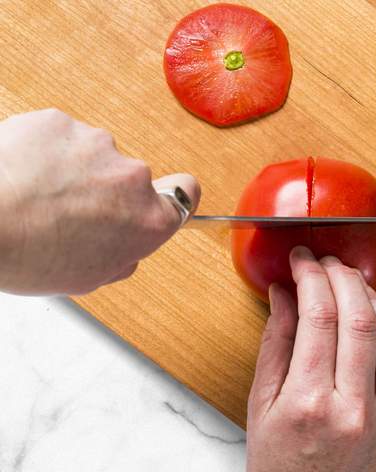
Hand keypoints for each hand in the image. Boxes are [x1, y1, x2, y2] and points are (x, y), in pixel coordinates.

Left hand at [0, 109, 199, 294]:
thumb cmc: (28, 254)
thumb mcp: (87, 278)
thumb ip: (121, 255)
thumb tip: (122, 244)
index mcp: (149, 219)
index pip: (187, 193)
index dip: (174, 194)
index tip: (163, 197)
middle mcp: (132, 177)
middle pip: (128, 179)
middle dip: (103, 191)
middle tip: (66, 214)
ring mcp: (96, 144)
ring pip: (90, 156)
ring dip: (70, 170)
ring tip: (35, 196)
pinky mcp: (58, 122)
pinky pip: (57, 136)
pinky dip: (42, 151)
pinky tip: (22, 175)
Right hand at [246, 246, 375, 471]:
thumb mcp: (259, 411)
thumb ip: (276, 348)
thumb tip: (284, 295)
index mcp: (308, 403)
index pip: (318, 318)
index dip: (311, 277)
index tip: (302, 260)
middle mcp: (351, 407)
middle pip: (358, 318)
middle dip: (343, 277)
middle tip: (326, 260)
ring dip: (373, 298)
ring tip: (351, 281)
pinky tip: (370, 317)